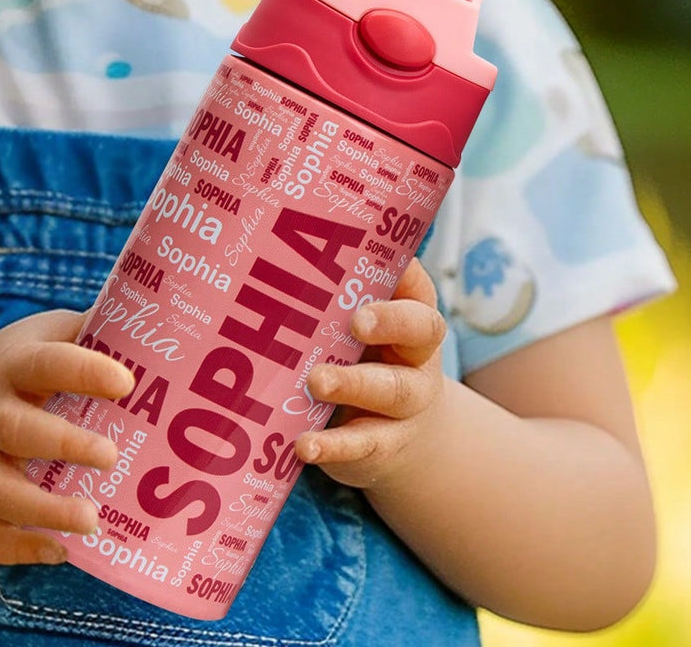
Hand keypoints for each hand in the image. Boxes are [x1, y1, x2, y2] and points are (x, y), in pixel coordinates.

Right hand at [0, 309, 134, 565]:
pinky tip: (62, 552)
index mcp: (15, 365)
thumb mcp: (48, 334)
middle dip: (63, 444)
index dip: (84, 371)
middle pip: (16, 428)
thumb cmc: (21, 365)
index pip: (46, 363)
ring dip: (41, 509)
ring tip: (92, 520)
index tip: (126, 382)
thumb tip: (167, 315)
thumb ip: (96, 330)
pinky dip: (19, 549)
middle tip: (112, 455)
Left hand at [294, 258, 446, 490]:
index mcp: (411, 315)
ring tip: (316, 382)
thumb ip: (333, 294)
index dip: (402, 278)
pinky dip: (333, 446)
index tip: (371, 266)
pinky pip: (363, 445)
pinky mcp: (383, 445)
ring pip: (389, 389)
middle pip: (418, 332)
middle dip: (388, 322)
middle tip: (355, 321)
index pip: (418, 287)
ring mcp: (406, 403)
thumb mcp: (360, 325)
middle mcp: (417, 355)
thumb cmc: (367, 358)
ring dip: (352, 384)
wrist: (403, 437)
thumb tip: (274, 245)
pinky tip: (304, 444)